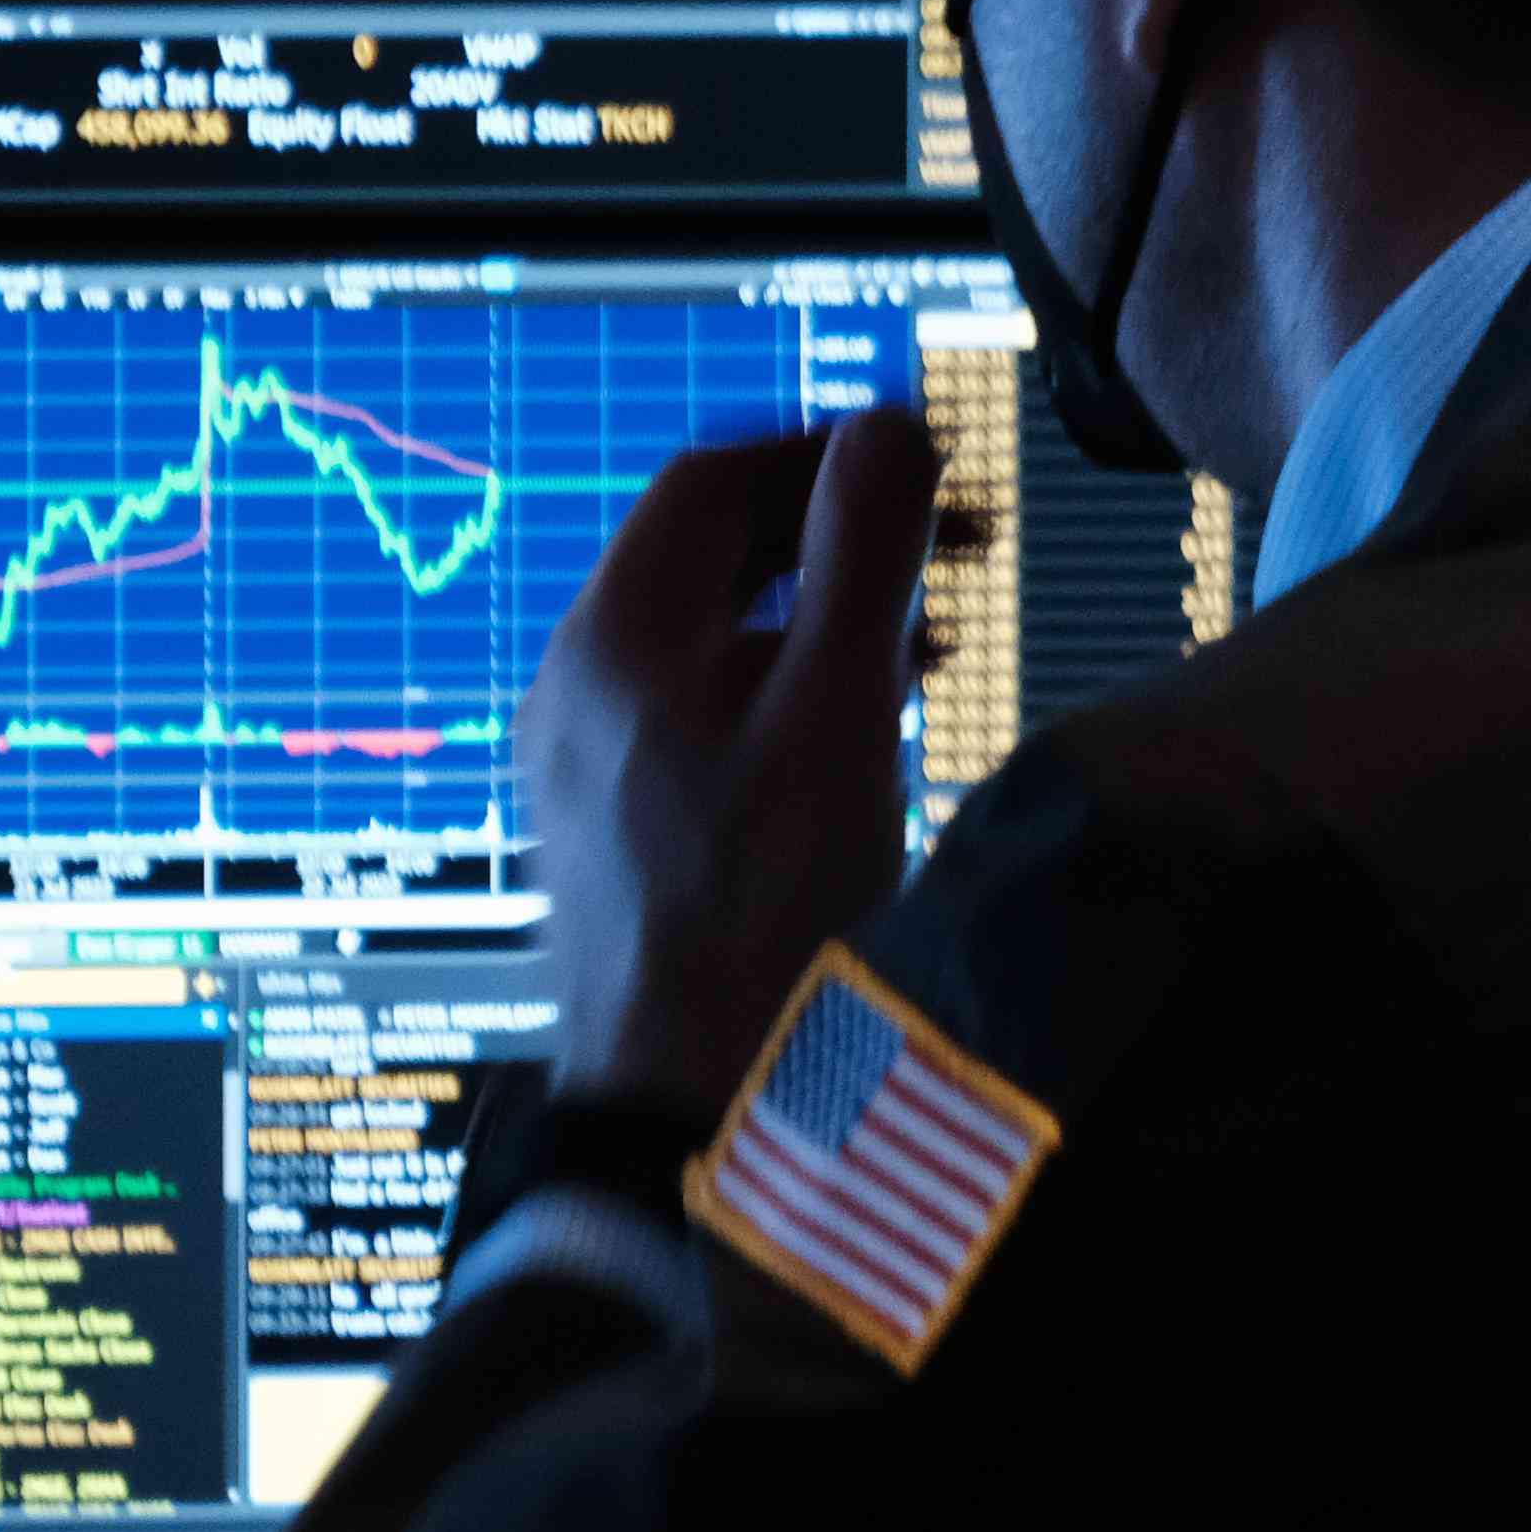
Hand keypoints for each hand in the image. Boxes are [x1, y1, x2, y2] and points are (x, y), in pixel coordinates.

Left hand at [524, 404, 948, 1113]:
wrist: (688, 1105)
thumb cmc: (766, 910)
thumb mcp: (837, 708)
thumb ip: (863, 554)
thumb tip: (887, 426)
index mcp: (612, 638)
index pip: (712, 483)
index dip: (827, 457)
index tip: (929, 472)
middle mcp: (575, 689)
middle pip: (706, 560)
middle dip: (834, 538)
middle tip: (955, 550)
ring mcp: (583, 767)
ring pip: (708, 642)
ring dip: (820, 619)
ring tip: (932, 645)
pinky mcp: (610, 836)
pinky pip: (696, 718)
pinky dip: (783, 695)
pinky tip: (860, 738)